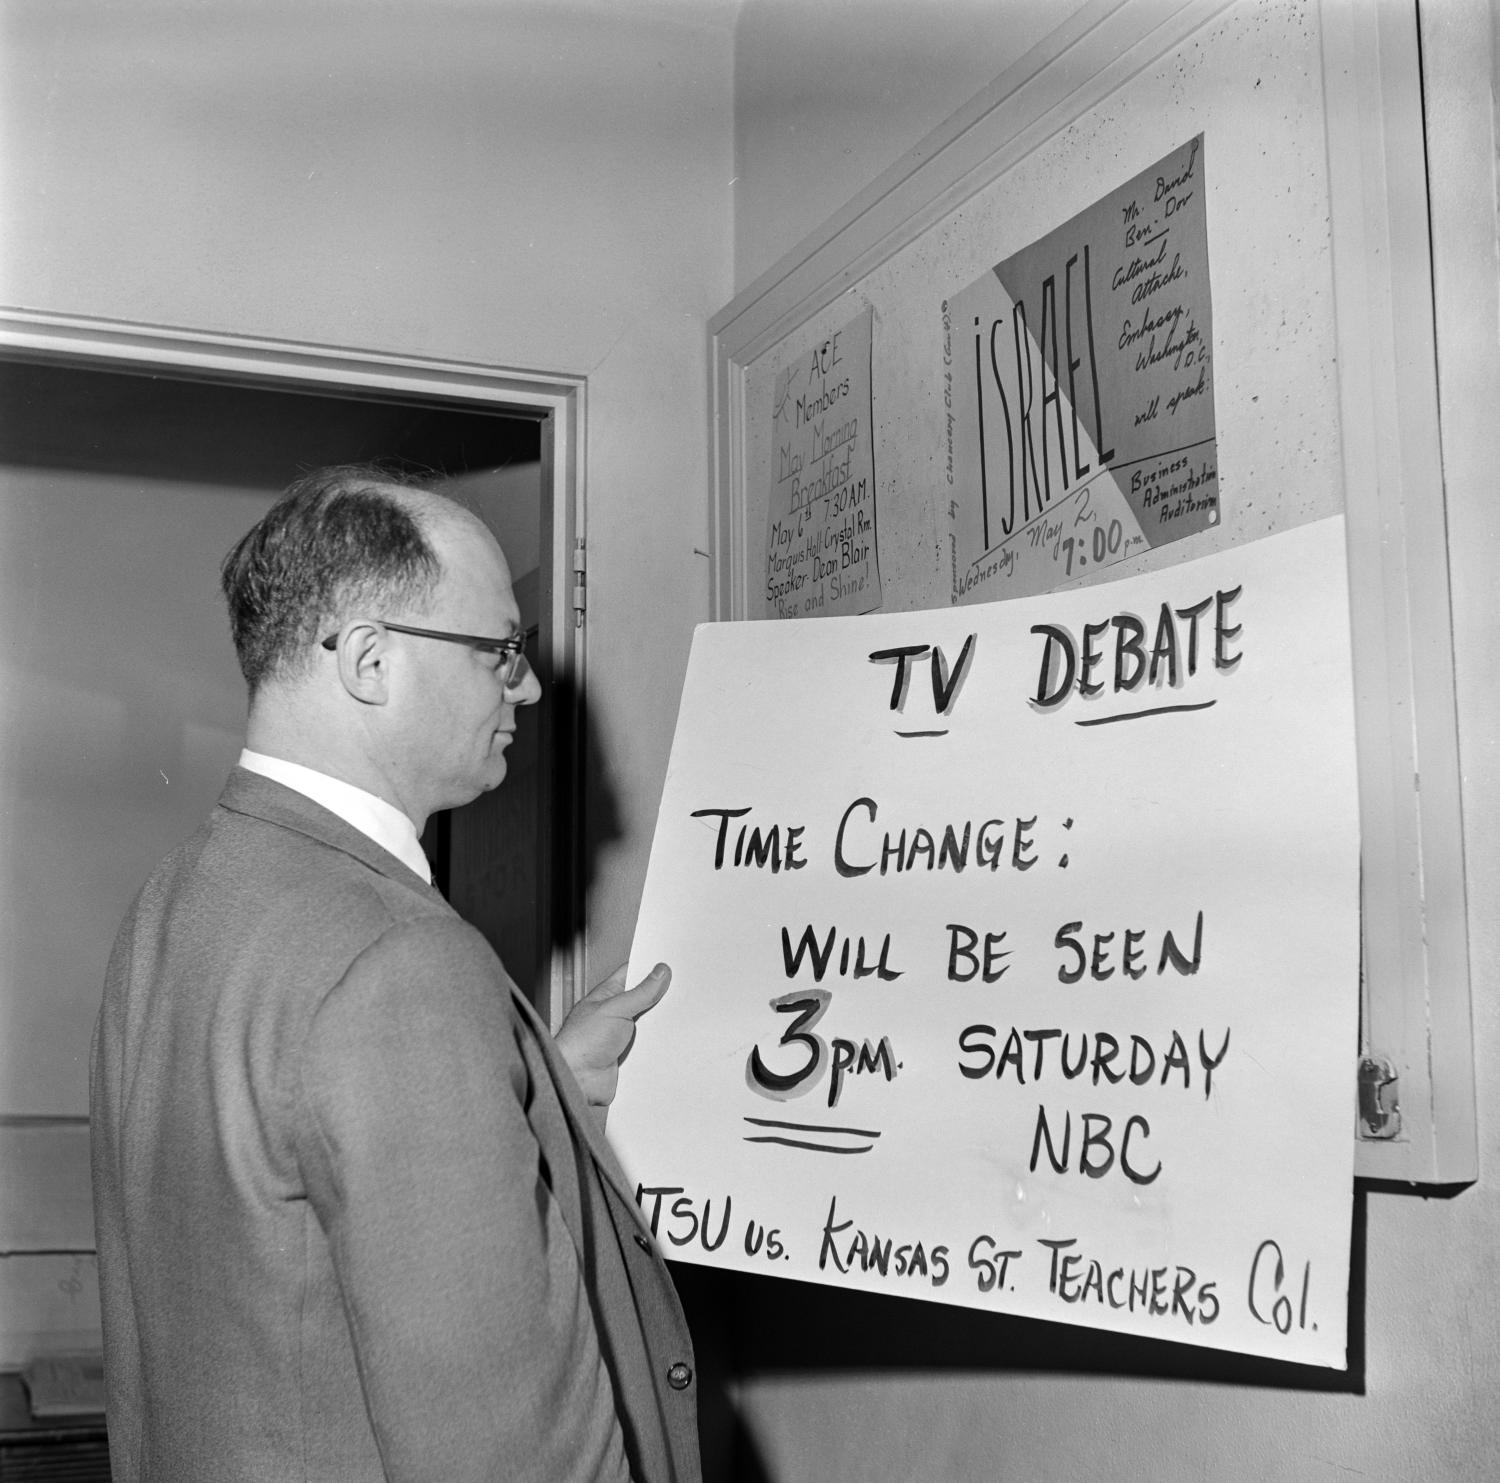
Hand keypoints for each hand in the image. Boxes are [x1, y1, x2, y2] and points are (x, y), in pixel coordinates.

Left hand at [554, 962, 670, 1127]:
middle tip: (685, 990)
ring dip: (663, 1023)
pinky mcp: (631, 1054)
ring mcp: (625, 1034)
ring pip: (652, 1023)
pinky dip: (662, 1044)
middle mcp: (618, 1013)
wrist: (576, 1081)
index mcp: (609, 995)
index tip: (673, 963)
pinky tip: (674, 1041)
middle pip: (646, 999)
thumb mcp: (615, 1009)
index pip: (633, 973)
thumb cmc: (581, 1043)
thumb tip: (660, 972)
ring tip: (684, 1015)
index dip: (651, 967)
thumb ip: (640, 992)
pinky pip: (652, 1046)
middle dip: (663, 997)